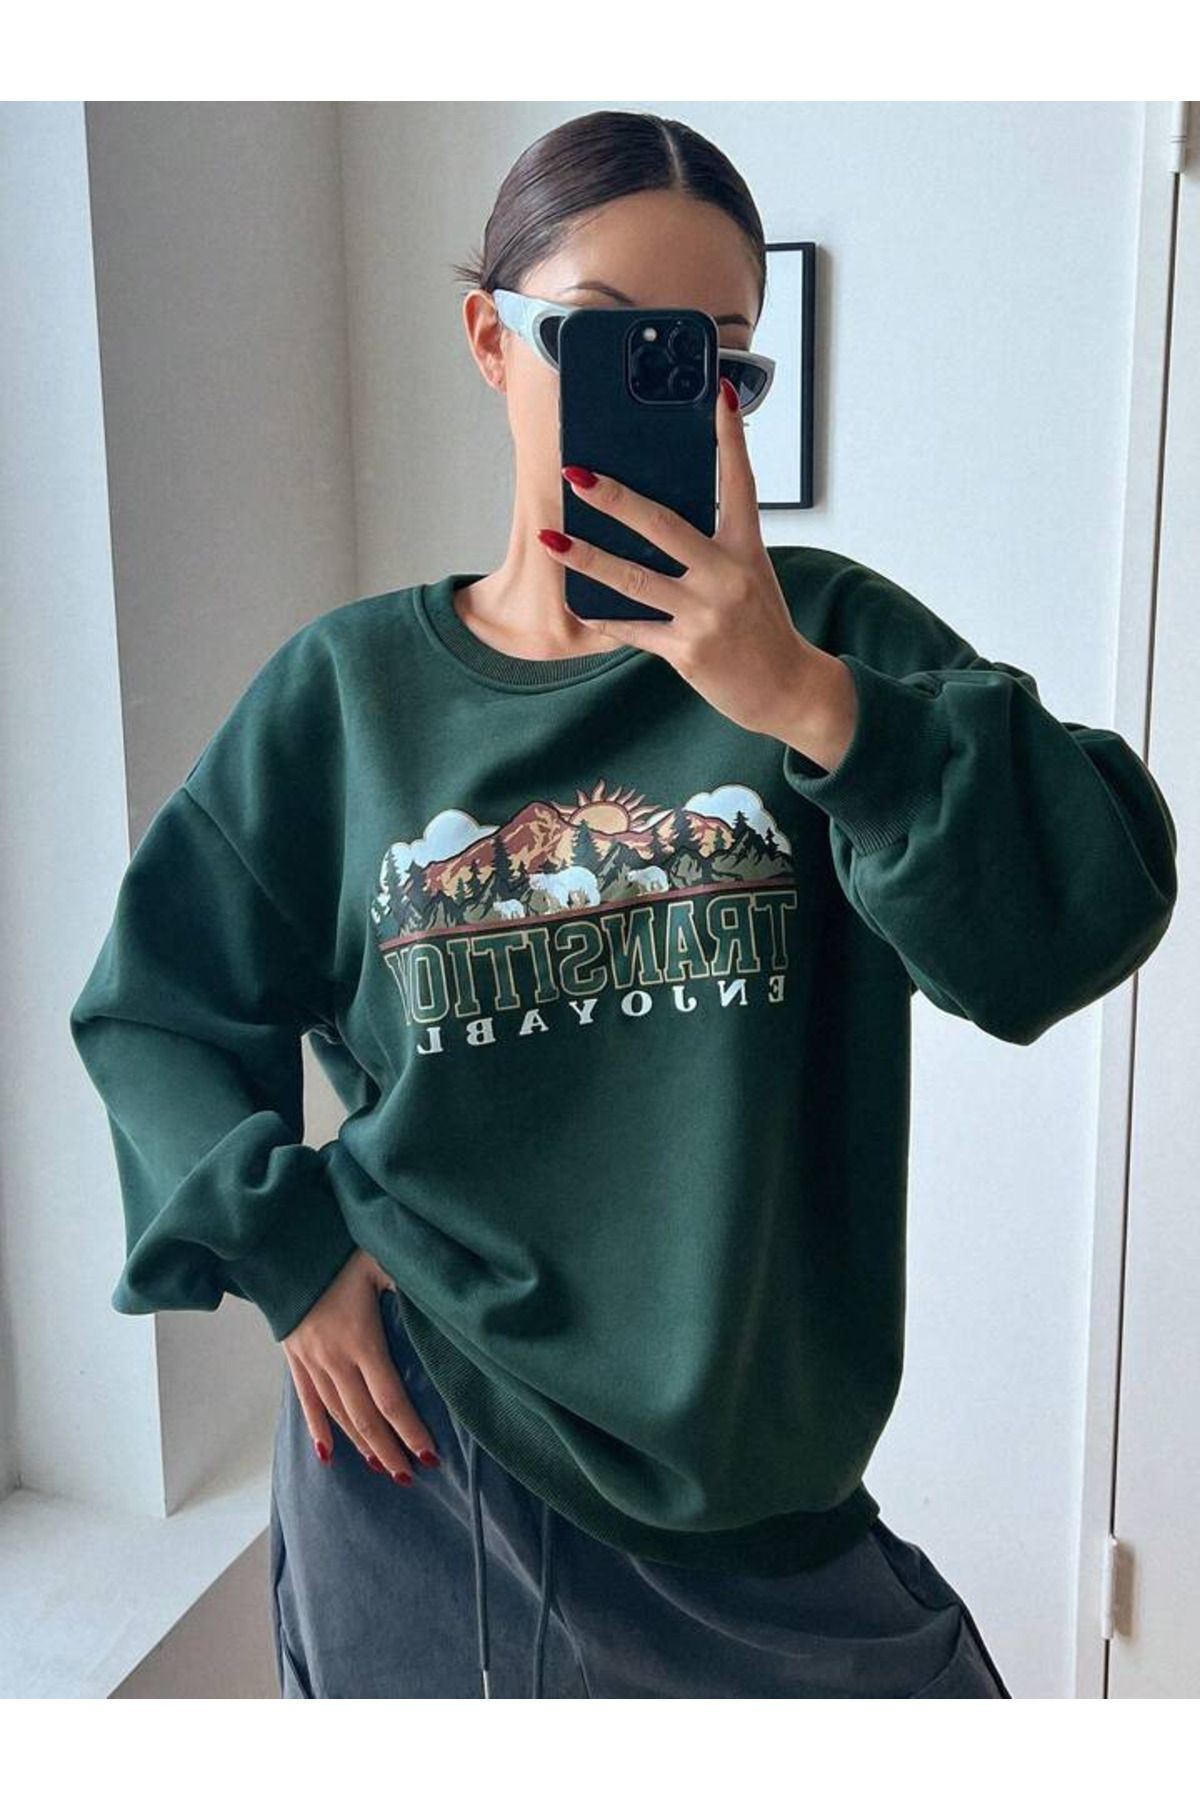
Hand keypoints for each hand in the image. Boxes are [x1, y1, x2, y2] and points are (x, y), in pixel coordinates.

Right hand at [280, 1247, 439, 1483]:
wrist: (282, 1248)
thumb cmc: (337, 1252)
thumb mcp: (379, 1262)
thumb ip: (406, 1285)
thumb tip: (437, 1300)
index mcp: (362, 1340)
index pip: (390, 1398)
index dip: (410, 1430)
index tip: (429, 1455)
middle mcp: (336, 1359)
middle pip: (365, 1416)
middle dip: (389, 1449)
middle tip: (410, 1476)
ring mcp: (313, 1362)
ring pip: (338, 1414)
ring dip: (360, 1444)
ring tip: (381, 1467)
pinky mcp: (295, 1358)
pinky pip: (307, 1401)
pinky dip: (317, 1429)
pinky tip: (327, 1454)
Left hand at [540, 376, 854, 760]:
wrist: (786, 689)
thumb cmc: (762, 626)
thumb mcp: (749, 575)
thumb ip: (711, 548)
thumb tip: (656, 521)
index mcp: (747, 548)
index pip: (740, 480)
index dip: (729, 436)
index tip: (719, 394)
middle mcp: (727, 576)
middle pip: (664, 526)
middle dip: (615, 499)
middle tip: (577, 475)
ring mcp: (705, 615)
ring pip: (634, 579)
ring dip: (587, 558)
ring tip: (553, 540)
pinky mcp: (686, 650)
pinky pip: (633, 628)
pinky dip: (605, 616)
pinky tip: (579, 602)